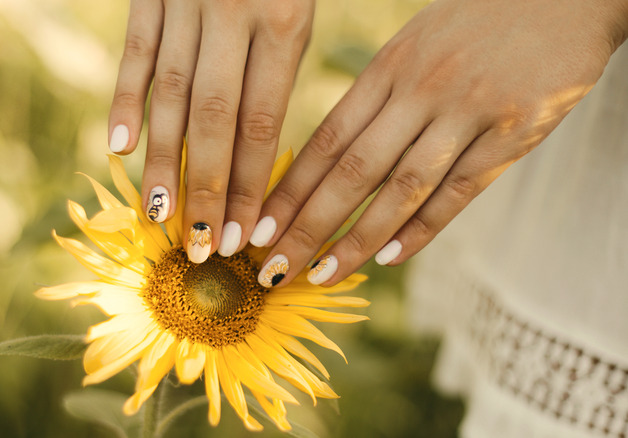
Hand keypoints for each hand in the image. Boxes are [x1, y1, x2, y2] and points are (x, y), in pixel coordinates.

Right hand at [107, 0, 313, 263]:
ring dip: (163, 160)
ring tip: (159, 214)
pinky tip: (118, 145)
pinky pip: (135, 49)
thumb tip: (258, 146)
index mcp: (286, 21)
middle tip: (204, 248)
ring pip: (171, 95)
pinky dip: (125, 98)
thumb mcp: (300, 1)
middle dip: (210, 190)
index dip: (253, 184)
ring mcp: (186, 1)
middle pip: (216, 121)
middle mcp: (234, 13)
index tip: (248, 236)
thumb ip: (277, 62)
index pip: (264, 123)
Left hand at [254, 0, 627, 287]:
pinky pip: (460, 191)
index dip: (290, 189)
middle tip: (274, 268)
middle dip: (308, 226)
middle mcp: (421, 91)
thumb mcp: (415, 45)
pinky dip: (422, 228)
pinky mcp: (513, 134)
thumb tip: (333, 152)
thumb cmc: (479, 21)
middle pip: (353, 171)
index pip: (327, 140)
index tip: (259, 227)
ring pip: (401, 189)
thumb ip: (379, 96)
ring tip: (322, 275)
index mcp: (390, 68)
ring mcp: (467, 113)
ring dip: (357, 239)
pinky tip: (390, 257)